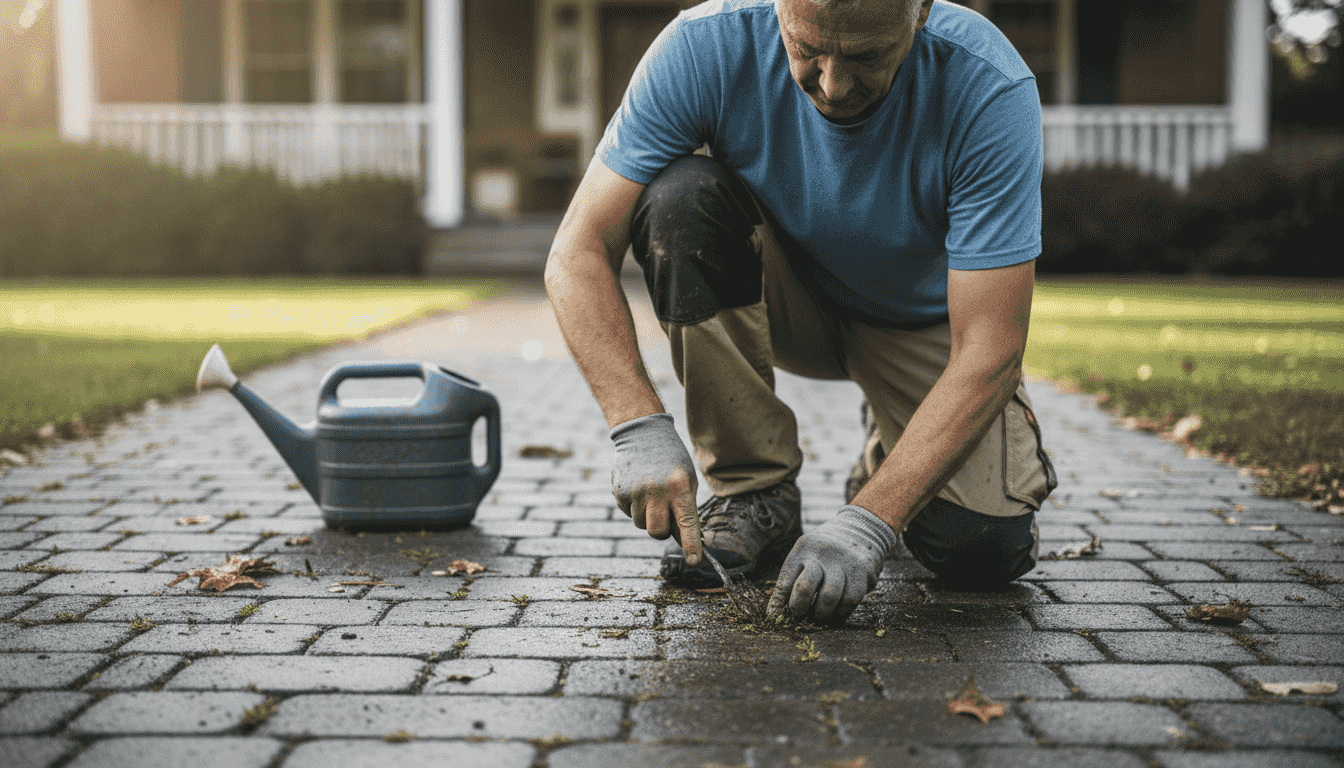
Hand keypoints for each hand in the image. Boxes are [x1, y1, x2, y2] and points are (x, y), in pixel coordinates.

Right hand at [610, 413, 702, 564]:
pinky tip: (639, 488)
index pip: (687, 523)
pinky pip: (629, 513)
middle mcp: (657, 491)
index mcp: (679, 487)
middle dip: (662, 531)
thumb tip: (683, 539)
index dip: (691, 545)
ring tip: (652, 493)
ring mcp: (635, 492)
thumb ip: (685, 508)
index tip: (693, 561)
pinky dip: (635, 507)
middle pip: (658, 533)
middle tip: (665, 515)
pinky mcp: (620, 492)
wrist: (643, 434)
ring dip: (648, 516)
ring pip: (642, 525)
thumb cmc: (671, 460)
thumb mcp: (687, 479)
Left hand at [767, 505, 897, 623]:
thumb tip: (774, 615)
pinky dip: (840, 613)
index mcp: (804, 547)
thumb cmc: (824, 554)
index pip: (786, 581)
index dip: (780, 604)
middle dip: (799, 609)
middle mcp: (823, 552)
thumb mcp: (804, 557)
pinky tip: (835, 614)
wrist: (861, 532)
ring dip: (822, 615)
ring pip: (829, 598)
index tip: (780, 617)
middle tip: (800, 617)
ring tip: (818, 617)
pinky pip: (849, 601)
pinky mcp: (863, 572)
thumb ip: (788, 583)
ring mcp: (845, 561)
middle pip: (805, 587)